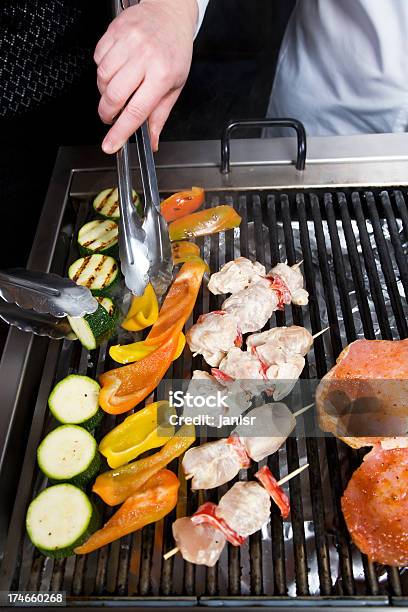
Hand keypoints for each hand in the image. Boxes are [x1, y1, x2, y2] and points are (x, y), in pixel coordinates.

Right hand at [95, 0, 197, 152]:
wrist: (170, 13)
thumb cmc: (175, 51)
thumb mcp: (174, 87)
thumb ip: (159, 116)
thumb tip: (151, 141)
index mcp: (162, 74)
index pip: (136, 111)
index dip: (120, 132)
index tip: (110, 145)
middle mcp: (145, 56)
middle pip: (114, 96)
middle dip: (108, 113)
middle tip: (111, 117)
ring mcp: (128, 41)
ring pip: (102, 78)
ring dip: (105, 91)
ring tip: (117, 89)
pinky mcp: (115, 31)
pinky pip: (98, 59)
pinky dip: (102, 70)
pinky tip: (116, 68)